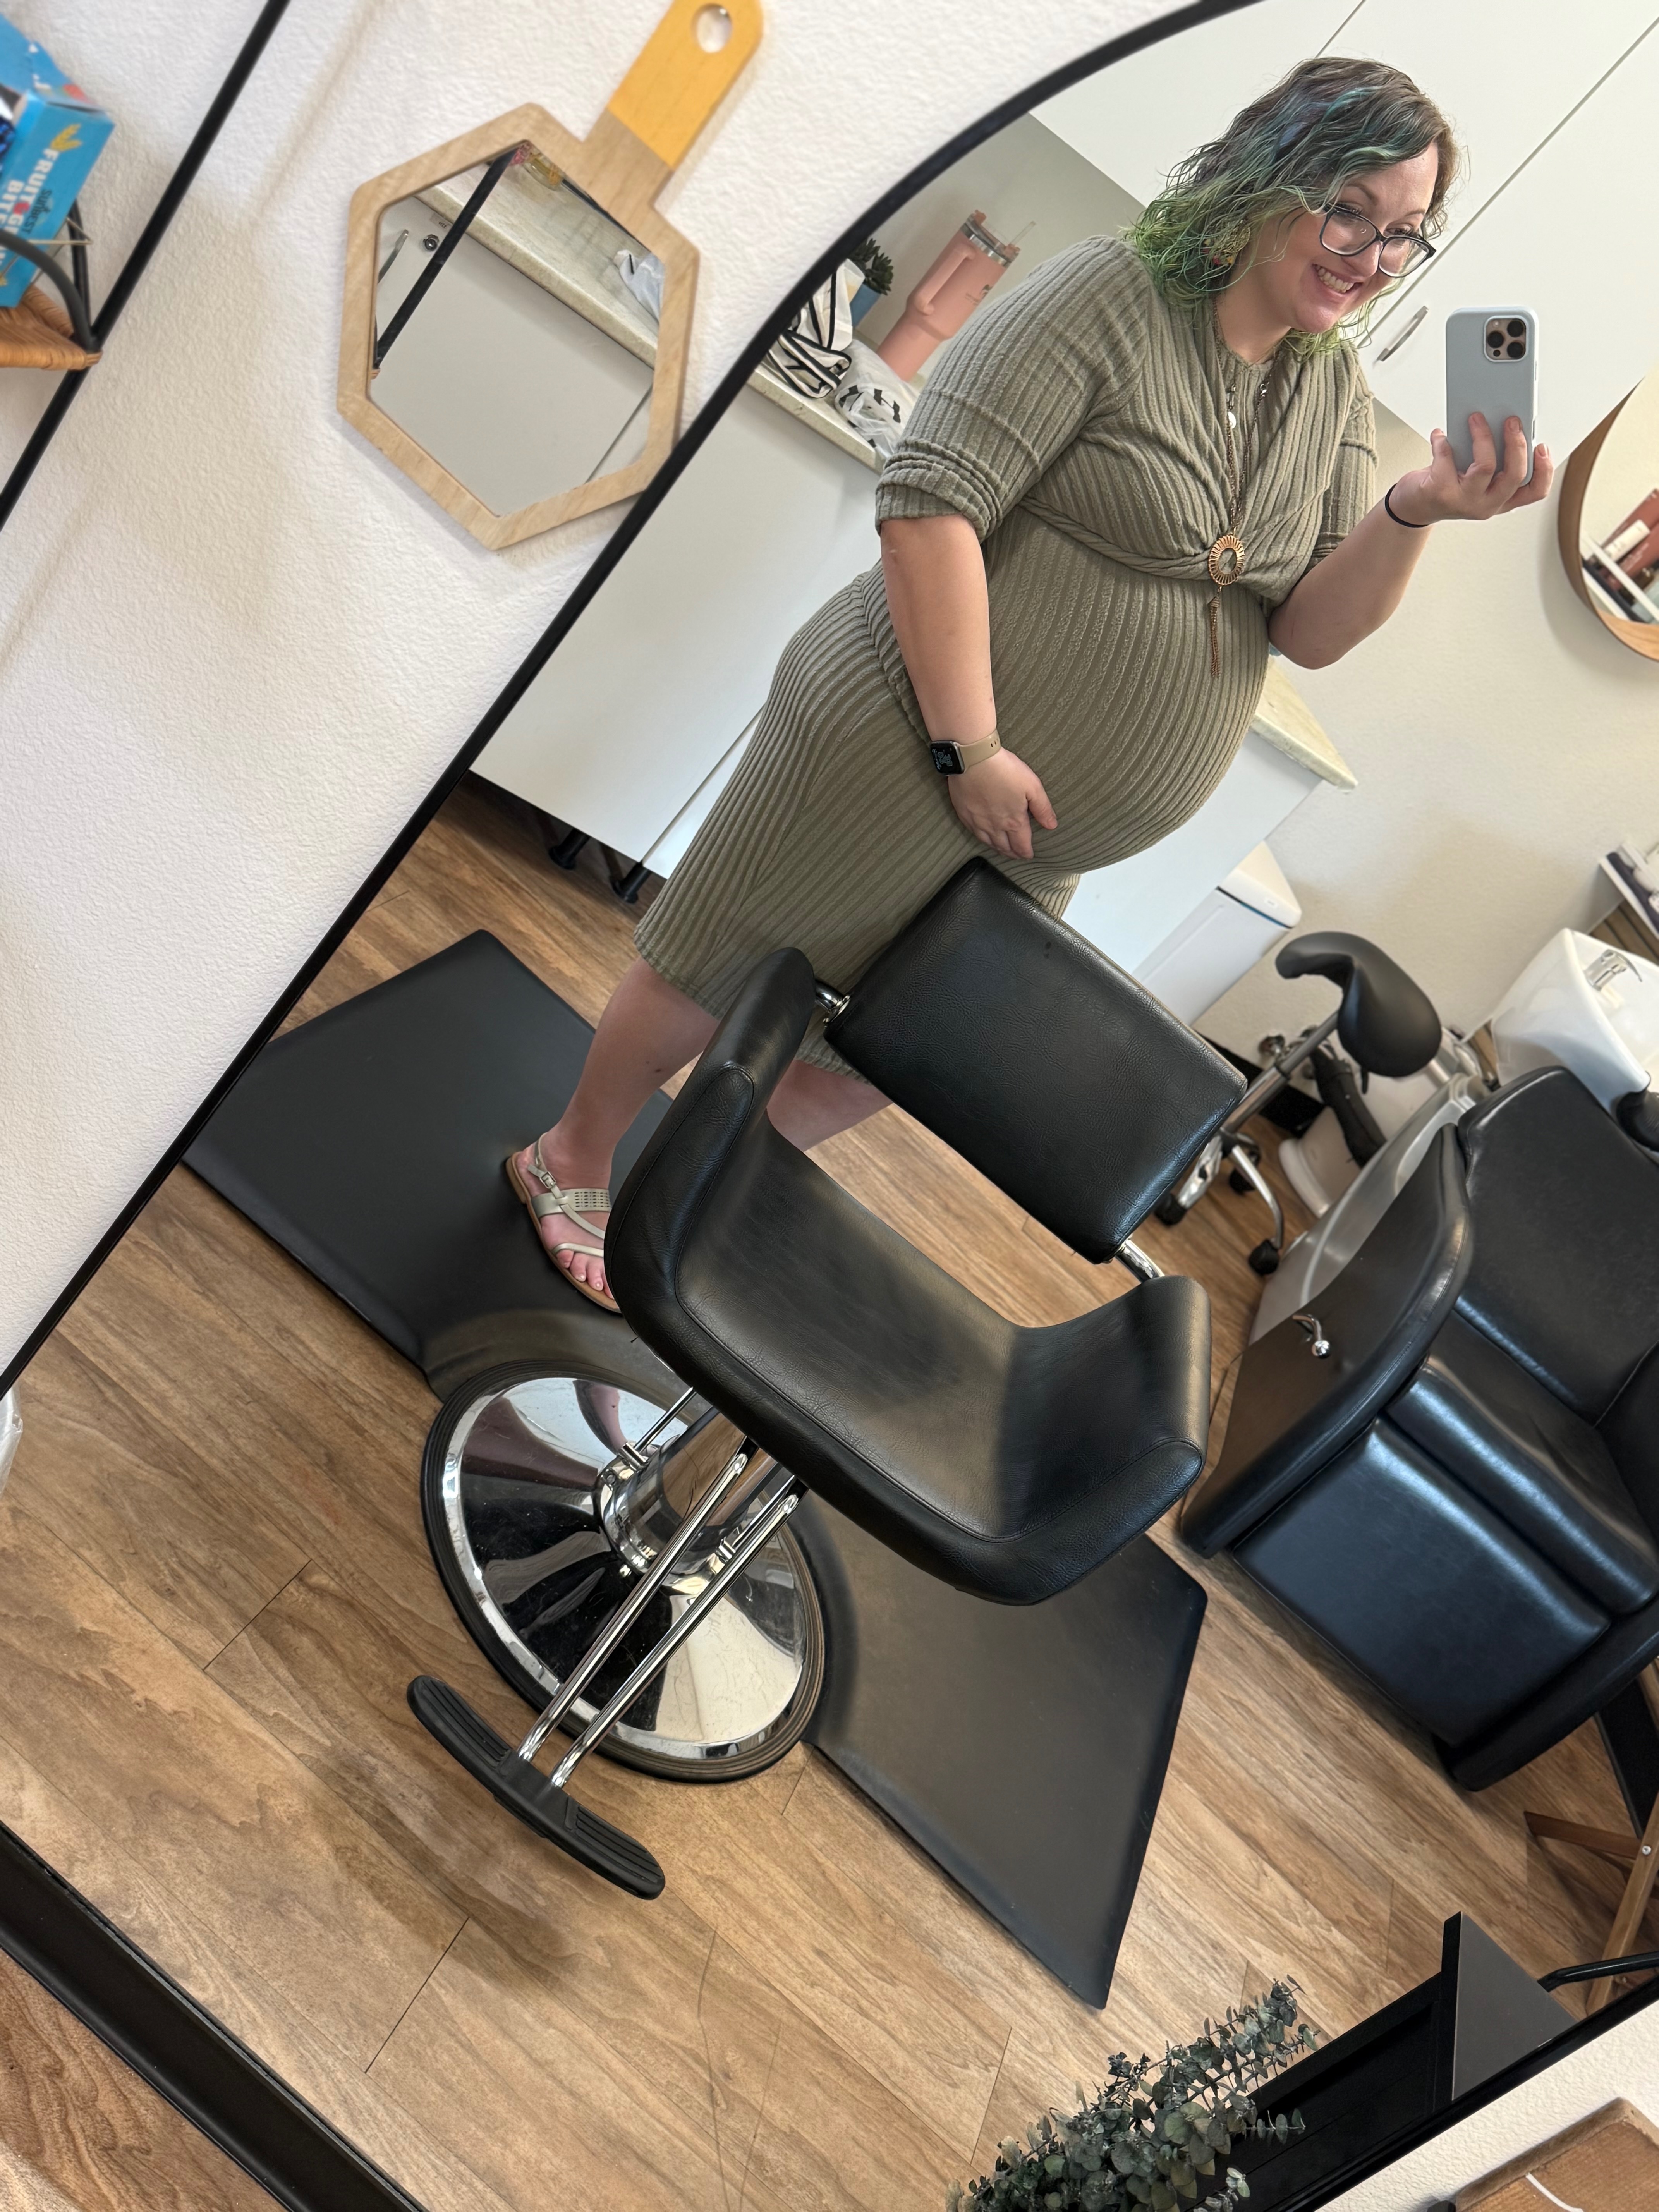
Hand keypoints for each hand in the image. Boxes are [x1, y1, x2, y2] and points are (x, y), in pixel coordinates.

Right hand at [946, 747, 1057, 859]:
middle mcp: (995, 826)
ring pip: (989, 843)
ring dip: (998, 849)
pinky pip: (974, 834)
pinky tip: (984, 837)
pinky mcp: (964, 815)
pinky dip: (982, 840)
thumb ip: (1043, 808)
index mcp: (1014, 821)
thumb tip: (1051, 825)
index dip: (1026, 852)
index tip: (1029, 855)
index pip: (1022, 845)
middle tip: (1017, 855)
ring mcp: (978, 822)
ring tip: (1003, 850)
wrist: (974, 759)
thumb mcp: (1032, 786)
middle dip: (1013, 853)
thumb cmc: (1004, 769)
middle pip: (1005, 847)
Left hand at [1391, 413, 1553, 523]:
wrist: (1414, 507)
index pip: (1535, 491)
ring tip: (1476, 418)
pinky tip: (1440, 435)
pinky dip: (1443, 442)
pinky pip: (1447, 460)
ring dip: (1483, 436)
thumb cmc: (1448, 486)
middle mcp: (1487, 504)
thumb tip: (1502, 425)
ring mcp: (1464, 502)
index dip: (1544, 470)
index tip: (1541, 446)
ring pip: (1485, 466)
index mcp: (1502, 499)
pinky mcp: (1441, 494)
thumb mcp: (1477, 478)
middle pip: (1514, 475)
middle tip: (1511, 420)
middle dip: (1516, 443)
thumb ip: (1495, 461)